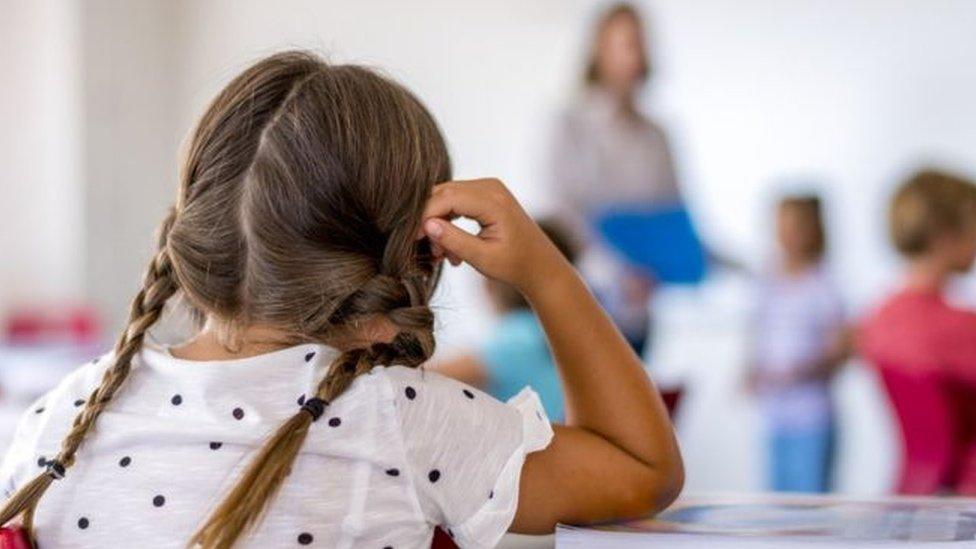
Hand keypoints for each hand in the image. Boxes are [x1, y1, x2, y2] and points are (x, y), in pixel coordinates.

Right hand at [420, 178, 569, 293]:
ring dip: (438, 224)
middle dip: (430, 221)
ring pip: (446, 198)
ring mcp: (488, 188)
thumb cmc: (515, 265)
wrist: (539, 265)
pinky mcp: (484, 195)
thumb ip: (454, 241)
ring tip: (443, 254)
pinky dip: (448, 222)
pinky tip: (450, 247)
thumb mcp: (483, 258)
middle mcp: (490, 187)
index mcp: (493, 201)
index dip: (424, 216)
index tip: (413, 239)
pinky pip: (455, 201)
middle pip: (443, 193)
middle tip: (431, 252)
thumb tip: (427, 225)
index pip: (446, 198)